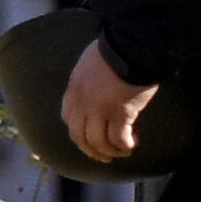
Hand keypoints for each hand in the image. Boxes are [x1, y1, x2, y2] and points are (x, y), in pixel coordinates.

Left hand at [59, 41, 153, 165]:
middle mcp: (82, 102)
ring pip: (98, 142)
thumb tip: (99, 84)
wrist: (131, 46)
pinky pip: (118, 140)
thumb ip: (90, 77)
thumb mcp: (92, 61)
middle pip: (80, 136)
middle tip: (102, 156)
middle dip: (90, 149)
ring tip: (121, 153)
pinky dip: (124, 146)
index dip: (78, 130)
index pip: (69, 117)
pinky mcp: (120, 114)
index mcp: (74, 88)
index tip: (88, 136)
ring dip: (109, 152)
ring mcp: (100, 110)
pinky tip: (131, 146)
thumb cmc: (116, 48)